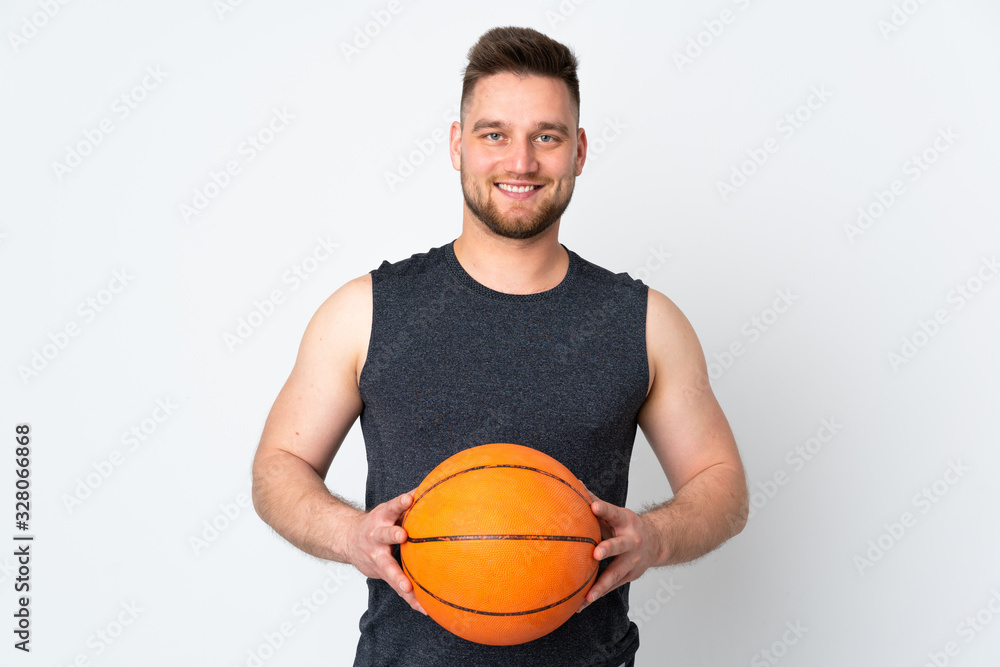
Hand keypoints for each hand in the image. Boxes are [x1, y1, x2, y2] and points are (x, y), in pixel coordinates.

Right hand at [346, 489, 426, 614]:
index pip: (392, 507)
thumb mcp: (389, 510)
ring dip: (398, 578)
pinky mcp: (380, 573)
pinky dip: (409, 598)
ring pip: (387, 568)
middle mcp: (376, 536)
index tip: (410, 498)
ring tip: (407, 588)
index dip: (400, 502)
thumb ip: (407, 502)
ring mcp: (376, 556)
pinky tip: (423, 607)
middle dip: (392, 534)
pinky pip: (396, 587)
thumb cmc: (378, 523)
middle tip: (402, 535)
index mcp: (382, 517)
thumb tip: (434, 485)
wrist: (347, 539)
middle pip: (384, 534)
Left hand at [577, 489, 661, 613]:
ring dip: (601, 586)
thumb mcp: (616, 512)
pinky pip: (611, 587)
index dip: (603, 508)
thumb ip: (596, 501)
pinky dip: (597, 595)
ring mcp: (632, 561)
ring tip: (587, 597)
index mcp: (625, 522)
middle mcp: (631, 542)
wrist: (658, 542)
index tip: (592, 506)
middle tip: (595, 553)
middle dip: (608, 549)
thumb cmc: (627, 525)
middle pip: (619, 546)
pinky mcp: (629, 576)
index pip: (613, 512)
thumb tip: (574, 484)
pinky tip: (580, 606)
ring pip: (616, 574)